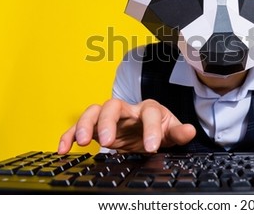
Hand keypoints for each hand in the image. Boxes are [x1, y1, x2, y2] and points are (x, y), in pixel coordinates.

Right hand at [58, 99, 196, 153]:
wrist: (148, 131)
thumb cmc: (159, 129)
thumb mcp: (172, 132)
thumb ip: (179, 132)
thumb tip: (189, 131)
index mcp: (148, 109)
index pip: (149, 113)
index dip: (151, 129)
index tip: (151, 148)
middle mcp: (127, 110)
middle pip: (114, 105)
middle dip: (109, 121)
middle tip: (109, 142)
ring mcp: (110, 118)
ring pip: (94, 111)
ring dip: (86, 124)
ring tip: (84, 142)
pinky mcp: (97, 127)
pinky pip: (80, 126)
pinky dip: (70, 134)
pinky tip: (64, 147)